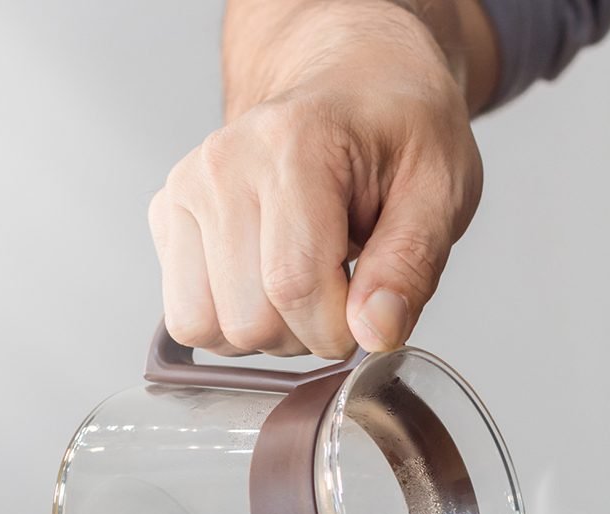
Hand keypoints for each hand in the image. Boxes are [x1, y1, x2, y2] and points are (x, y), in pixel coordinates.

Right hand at [147, 1, 483, 357]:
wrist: (356, 82)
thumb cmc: (401, 129)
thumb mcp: (441, 190)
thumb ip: (412, 264)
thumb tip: (376, 332)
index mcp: (292, 146)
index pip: (294, 286)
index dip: (339, 331)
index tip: (372, 315)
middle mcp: (223, 165)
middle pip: (248, 319)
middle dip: (307, 335)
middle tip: (343, 294)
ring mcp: (186, 190)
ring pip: (207, 327)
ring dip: (267, 335)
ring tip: (308, 288)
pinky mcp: (168, 217)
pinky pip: (188, 318)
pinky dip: (233, 324)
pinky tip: (272, 285)